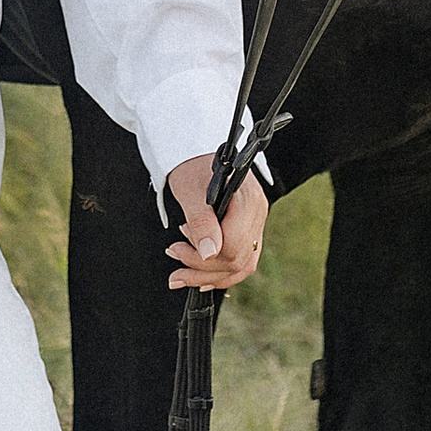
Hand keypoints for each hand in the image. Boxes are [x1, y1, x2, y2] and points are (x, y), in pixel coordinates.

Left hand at [166, 157, 266, 293]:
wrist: (198, 154)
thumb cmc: (192, 167)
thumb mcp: (190, 191)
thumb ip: (201, 222)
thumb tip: (209, 254)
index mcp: (246, 202)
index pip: (231, 248)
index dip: (202, 257)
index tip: (177, 247)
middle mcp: (257, 214)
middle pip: (237, 261)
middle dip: (201, 270)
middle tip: (173, 263)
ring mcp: (257, 223)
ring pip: (242, 266)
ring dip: (210, 276)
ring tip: (181, 275)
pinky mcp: (250, 229)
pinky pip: (243, 260)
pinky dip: (221, 272)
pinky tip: (202, 277)